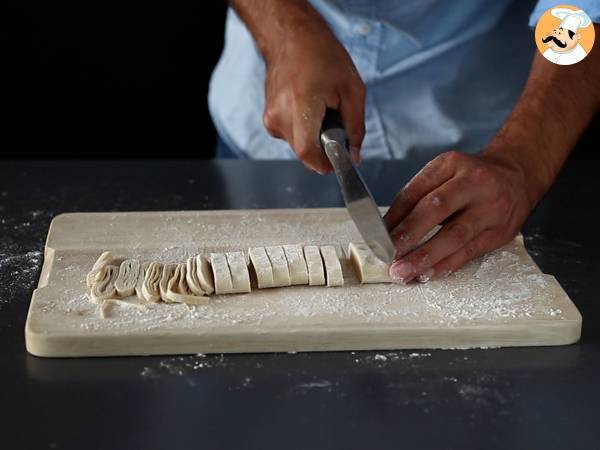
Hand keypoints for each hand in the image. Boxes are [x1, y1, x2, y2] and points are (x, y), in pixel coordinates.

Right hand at [260, 6, 364, 172]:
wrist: (292, 38)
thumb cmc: (322, 56)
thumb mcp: (352, 90)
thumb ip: (355, 127)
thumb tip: (354, 155)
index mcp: (300, 105)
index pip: (307, 153)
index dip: (325, 164)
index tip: (339, 161)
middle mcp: (280, 115)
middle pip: (304, 152)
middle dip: (324, 147)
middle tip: (335, 124)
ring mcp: (271, 118)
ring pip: (298, 146)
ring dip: (314, 137)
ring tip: (321, 110)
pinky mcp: (269, 119)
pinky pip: (292, 136)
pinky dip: (305, 130)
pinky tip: (310, 108)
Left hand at [383, 150, 536, 283]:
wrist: (518, 176)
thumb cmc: (471, 178)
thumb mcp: (444, 173)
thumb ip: (416, 196)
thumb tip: (387, 228)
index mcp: (451, 164)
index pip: (416, 191)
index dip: (395, 216)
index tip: (377, 237)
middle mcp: (473, 183)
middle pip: (436, 210)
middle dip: (408, 235)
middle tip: (389, 256)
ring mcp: (490, 208)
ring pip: (454, 235)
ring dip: (425, 257)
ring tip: (404, 271)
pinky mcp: (499, 232)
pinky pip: (469, 252)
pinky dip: (446, 265)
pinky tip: (428, 274)